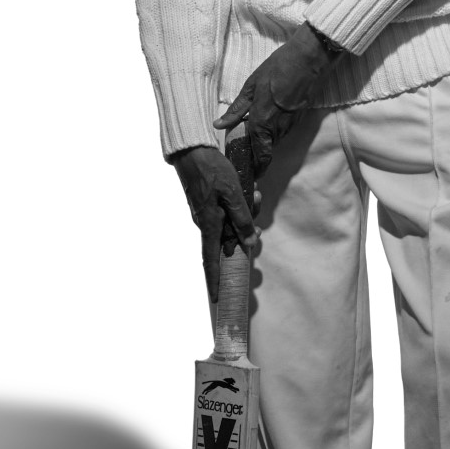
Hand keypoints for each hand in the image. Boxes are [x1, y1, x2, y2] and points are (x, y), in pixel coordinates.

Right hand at [171, 144, 258, 304]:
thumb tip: (248, 243)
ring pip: (231, 223)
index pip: (210, 260)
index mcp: (209, 225)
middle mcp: (205, 223)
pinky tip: (249, 189)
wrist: (192, 150)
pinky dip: (239, 205)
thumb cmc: (212, 170)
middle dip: (246, 231)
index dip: (214, 280)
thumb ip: (242, 219)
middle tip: (257, 210)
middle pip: (229, 239)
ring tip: (255, 192)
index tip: (216, 297)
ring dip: (246, 212)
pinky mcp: (207, 204)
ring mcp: (205, 214)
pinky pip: (227, 212)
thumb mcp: (233, 194)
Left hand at [214, 23, 343, 175]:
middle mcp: (277, 129)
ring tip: (255, 135)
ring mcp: (290, 125)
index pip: (260, 156)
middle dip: (258, 156)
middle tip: (247, 154)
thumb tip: (219, 124)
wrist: (308, 61)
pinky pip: (284, 131)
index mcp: (261, 123)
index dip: (256, 168)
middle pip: (267, 152)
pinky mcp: (299, 118)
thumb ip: (236, 109)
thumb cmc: (277, 70)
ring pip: (276, 142)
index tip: (249, 173)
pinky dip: (275, 131)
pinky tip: (269, 120)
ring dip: (266, 142)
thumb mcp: (251, 87)